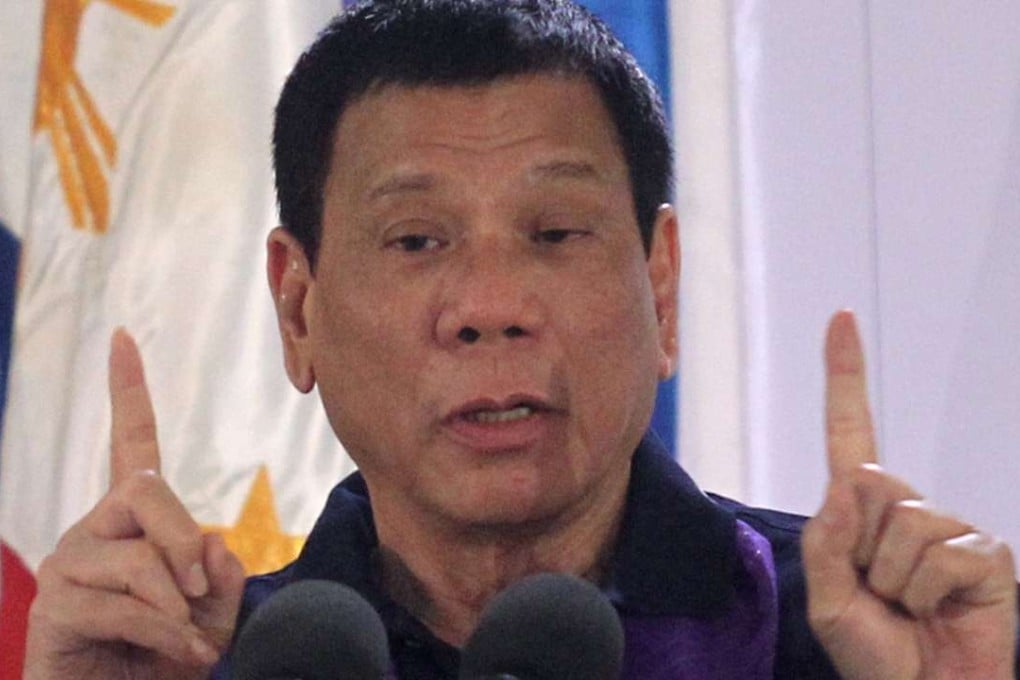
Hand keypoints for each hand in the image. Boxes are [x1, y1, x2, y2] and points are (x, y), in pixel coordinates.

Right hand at [24, 329, 245, 679]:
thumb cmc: (166, 662)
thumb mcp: (214, 615)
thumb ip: (221, 575)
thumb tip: (212, 545)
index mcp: (133, 521)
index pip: (131, 443)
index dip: (128, 391)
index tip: (122, 337)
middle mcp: (93, 529)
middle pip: (149, 492)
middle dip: (187, 542)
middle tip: (203, 594)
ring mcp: (69, 564)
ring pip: (141, 558)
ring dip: (182, 608)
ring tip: (190, 642)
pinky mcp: (55, 605)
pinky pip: (128, 604)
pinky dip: (169, 634)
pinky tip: (181, 655)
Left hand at [802, 311, 1017, 678]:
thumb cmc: (876, 654)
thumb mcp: (827, 599)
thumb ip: (826, 539)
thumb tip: (850, 481)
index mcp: (864, 510)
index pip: (851, 431)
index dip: (844, 375)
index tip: (840, 317)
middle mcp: (909, 507)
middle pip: (867, 481)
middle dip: (858, 547)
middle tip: (878, 592)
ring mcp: (952, 526)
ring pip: (900, 522)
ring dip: (891, 579)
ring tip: (907, 607)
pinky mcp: (986, 551)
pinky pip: (936, 554)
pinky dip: (924, 594)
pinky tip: (941, 610)